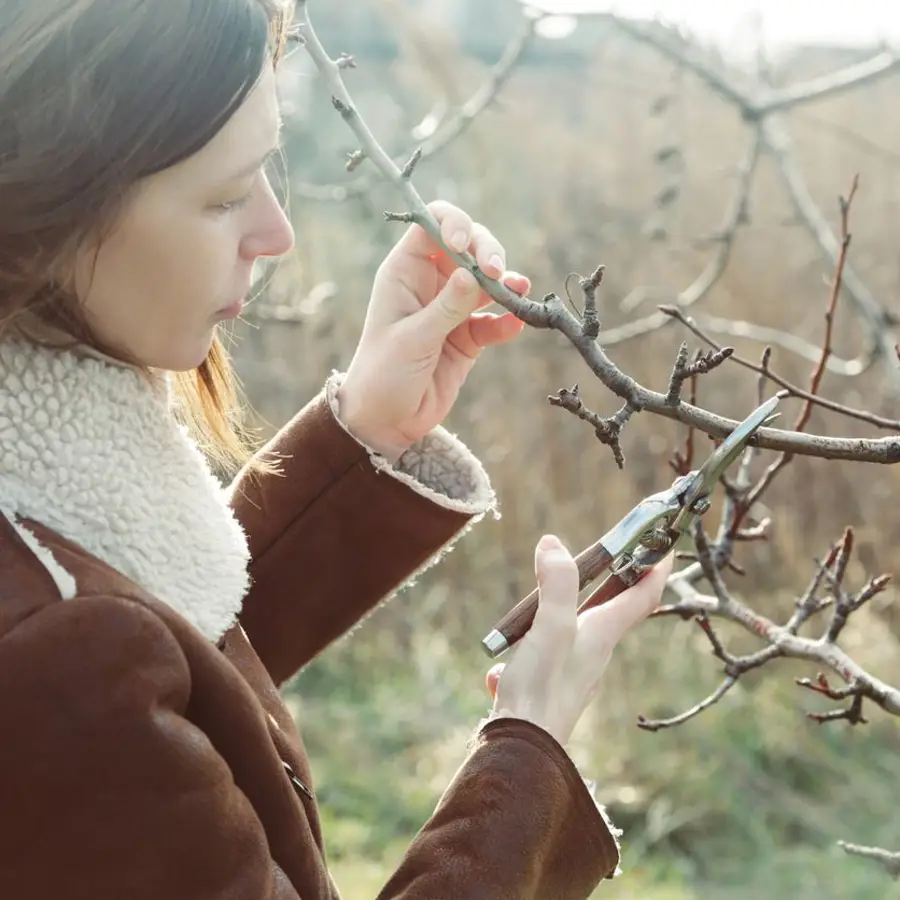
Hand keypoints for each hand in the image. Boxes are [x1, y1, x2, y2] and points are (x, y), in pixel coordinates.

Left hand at [335, 200, 528, 461]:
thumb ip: (446, 307)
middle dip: (488, 252)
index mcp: (404, 272)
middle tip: (499, 274)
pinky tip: (515, 324)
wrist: (386, 422)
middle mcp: (429, 284)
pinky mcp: (467, 337)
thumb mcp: (413, 339)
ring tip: (518, 291)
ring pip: (486, 281)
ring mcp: (450, 310)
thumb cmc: (383, 375)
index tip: (466, 246)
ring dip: (505, 283)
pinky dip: (506, 319)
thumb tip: (474, 274)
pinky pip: (493, 320)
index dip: (455, 225)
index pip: (433, 225)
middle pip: (469, 247)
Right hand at [485, 534, 672, 746]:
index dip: (656, 567)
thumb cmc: (540, 689)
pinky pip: (539, 661)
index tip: (668, 544)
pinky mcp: (550, 688)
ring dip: (553, 617)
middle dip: (610, 582)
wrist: (521, 751)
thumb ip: (556, 585)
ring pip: (570, 634)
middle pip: (611, 611)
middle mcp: (595, 653)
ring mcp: (573, 673)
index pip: (643, 596)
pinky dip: (523, 655)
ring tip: (527, 617)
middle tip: (602, 557)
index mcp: (602, 634)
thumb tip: (553, 544)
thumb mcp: (550, 627)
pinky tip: (500, 671)